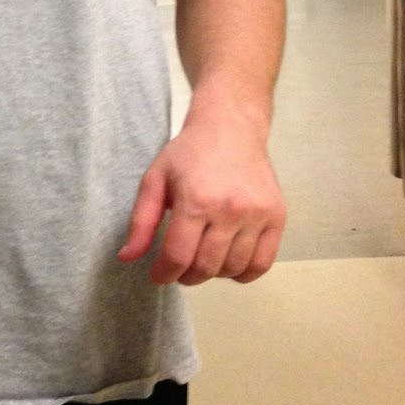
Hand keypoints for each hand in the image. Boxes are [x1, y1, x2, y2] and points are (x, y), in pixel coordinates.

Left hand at [117, 112, 284, 284]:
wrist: (231, 128)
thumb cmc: (189, 153)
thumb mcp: (155, 179)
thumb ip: (141, 222)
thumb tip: (127, 258)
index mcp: (195, 201)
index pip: (178, 256)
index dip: (164, 274)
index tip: (159, 276)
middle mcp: (229, 210)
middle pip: (206, 267)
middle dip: (186, 276)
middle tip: (179, 269)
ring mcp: (257, 215)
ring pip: (233, 269)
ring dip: (213, 274)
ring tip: (202, 260)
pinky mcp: (277, 216)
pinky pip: (262, 263)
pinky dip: (243, 273)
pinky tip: (229, 262)